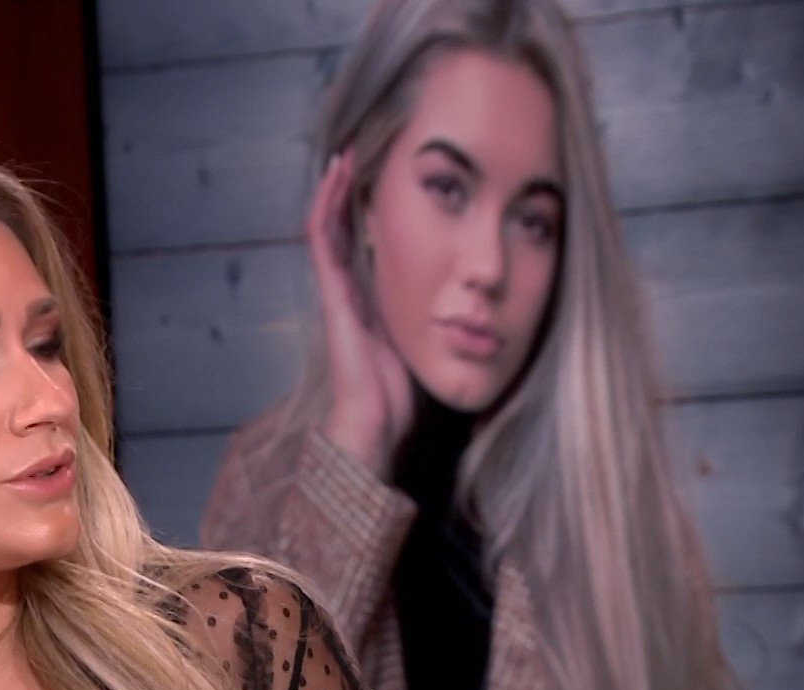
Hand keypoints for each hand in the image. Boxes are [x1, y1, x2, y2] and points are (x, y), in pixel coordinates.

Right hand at [308, 151, 413, 478]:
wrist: (377, 422)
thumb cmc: (405, 394)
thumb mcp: (430, 345)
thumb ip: (443, 324)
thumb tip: (481, 311)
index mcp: (373, 300)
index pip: (368, 245)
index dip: (372, 213)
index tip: (393, 180)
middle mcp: (351, 290)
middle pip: (345, 228)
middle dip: (352, 192)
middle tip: (365, 153)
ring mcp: (336, 290)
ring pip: (328, 225)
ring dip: (336, 188)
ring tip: (347, 154)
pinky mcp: (331, 292)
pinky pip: (322, 238)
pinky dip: (326, 204)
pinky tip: (336, 176)